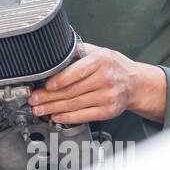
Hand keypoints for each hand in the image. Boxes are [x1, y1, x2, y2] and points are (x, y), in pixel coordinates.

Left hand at [29, 42, 164, 124]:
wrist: (136, 83)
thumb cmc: (114, 66)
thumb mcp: (99, 52)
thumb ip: (78, 52)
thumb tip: (54, 54)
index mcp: (101, 61)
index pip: (75, 72)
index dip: (58, 80)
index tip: (44, 85)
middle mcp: (106, 79)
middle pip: (71, 91)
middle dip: (48, 97)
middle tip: (33, 100)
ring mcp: (108, 96)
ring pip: (74, 104)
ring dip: (53, 108)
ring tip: (39, 109)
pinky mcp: (109, 111)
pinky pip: (84, 115)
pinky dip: (67, 117)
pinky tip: (56, 117)